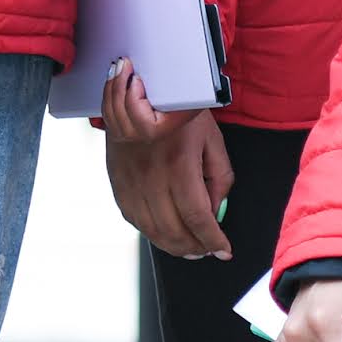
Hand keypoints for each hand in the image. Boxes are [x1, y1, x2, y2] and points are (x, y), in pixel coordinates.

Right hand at [100, 68, 232, 260]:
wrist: (141, 90)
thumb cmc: (182, 114)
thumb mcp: (212, 140)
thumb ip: (219, 178)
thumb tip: (215, 212)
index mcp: (179, 165)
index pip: (198, 216)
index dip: (213, 239)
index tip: (224, 250)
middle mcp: (152, 177)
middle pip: (174, 230)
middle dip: (195, 248)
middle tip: (208, 250)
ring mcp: (131, 181)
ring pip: (152, 229)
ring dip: (173, 246)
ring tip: (190, 249)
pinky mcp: (118, 182)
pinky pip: (133, 218)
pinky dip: (151, 232)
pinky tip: (164, 234)